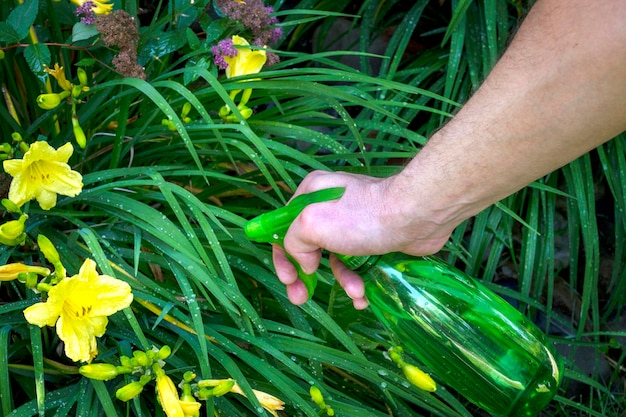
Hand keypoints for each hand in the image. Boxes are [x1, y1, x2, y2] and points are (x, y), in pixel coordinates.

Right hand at [272, 170, 456, 306]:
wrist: (416, 216)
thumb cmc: (362, 217)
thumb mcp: (312, 224)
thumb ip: (294, 243)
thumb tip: (306, 263)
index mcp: (312, 194)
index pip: (285, 228)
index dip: (283, 257)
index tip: (289, 280)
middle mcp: (330, 206)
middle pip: (309, 247)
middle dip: (307, 276)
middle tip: (301, 299)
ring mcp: (353, 222)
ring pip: (335, 260)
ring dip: (342, 281)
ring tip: (356, 292)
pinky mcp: (374, 238)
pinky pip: (358, 265)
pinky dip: (359, 281)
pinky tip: (365, 295)